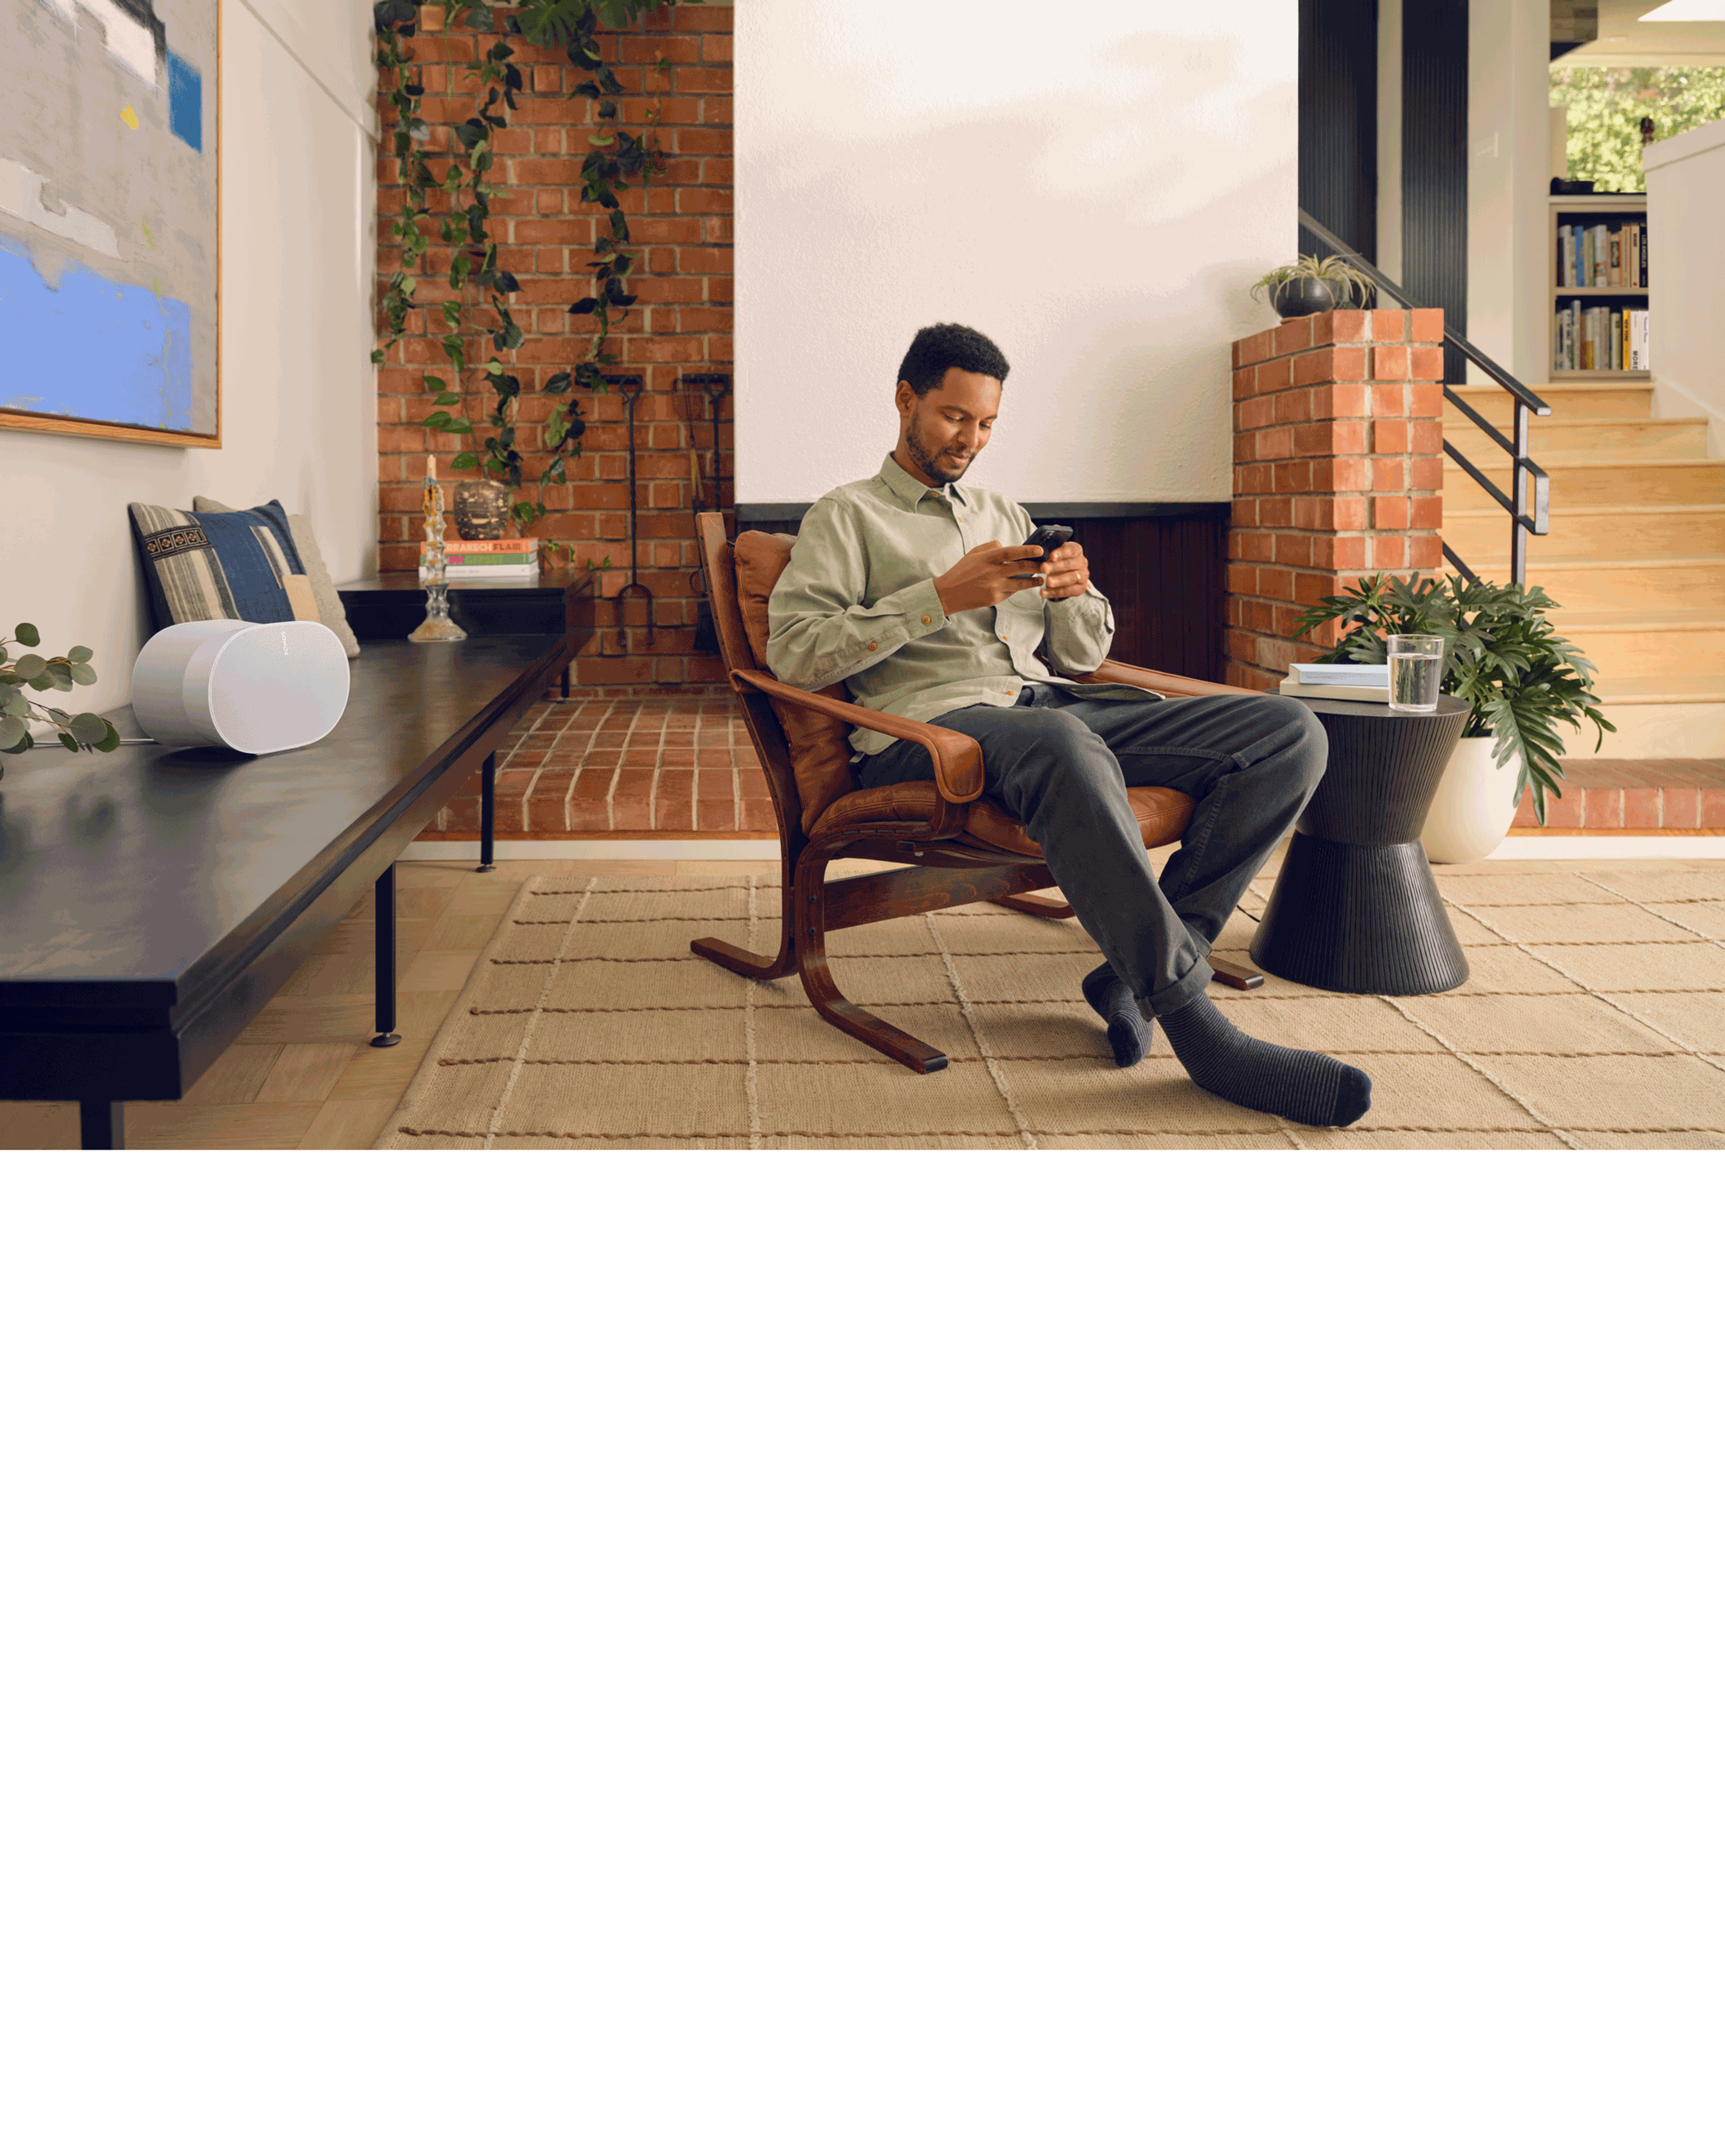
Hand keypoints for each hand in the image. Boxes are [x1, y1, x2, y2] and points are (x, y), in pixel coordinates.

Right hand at [932, 542, 1046, 615]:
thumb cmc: (962, 571)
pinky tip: (1024, 585)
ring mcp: (995, 587)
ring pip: (1020, 583)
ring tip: (1041, 579)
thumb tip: (1006, 546)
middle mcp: (993, 573)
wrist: (949, 594)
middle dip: (1036, 566)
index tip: (1040, 550)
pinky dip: (1018, 588)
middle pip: (1020, 568)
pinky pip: (1011, 592)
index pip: (1012, 552)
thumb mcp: (974, 553)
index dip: (1027, 550)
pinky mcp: (995, 599)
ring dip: (1033, 581)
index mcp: (988, 558)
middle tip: (1047, 564)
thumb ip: (991, 547)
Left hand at [1040, 540, 1089, 600]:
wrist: (1067, 574)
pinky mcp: (1081, 588)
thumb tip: (1040, 558)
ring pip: (1071, 578)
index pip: (1071, 550)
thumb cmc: (1059, 562)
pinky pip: (1068, 591)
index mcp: (1077, 551)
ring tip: (1047, 582)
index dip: (1062, 553)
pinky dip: (1055, 592)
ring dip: (1058, 580)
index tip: (1051, 556)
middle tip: (1044, 569)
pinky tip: (1044, 592)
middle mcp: (1082, 562)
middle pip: (1070, 564)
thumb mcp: (1055, 555)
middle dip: (1056, 567)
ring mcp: (1083, 576)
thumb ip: (1051, 556)